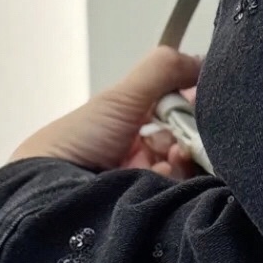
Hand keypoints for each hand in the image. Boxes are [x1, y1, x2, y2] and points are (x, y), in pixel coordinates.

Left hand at [9, 45, 204, 178]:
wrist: (57, 187)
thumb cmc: (82, 137)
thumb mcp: (123, 95)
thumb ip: (163, 71)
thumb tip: (205, 60)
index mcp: (132, 119)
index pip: (176, 106)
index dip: (192, 101)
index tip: (203, 98)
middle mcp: (142, 147)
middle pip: (186, 137)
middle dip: (192, 132)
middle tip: (191, 131)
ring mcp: (148, 177)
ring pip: (188, 165)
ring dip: (186, 156)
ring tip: (176, 155)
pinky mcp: (154, 203)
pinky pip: (182, 191)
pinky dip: (180, 179)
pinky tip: (167, 172)